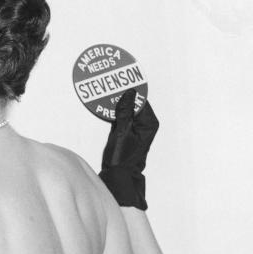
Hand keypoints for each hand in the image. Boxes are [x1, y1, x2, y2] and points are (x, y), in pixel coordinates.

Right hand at [99, 89, 157, 209]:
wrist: (119, 175)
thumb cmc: (123, 156)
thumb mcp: (122, 132)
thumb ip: (125, 112)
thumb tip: (129, 93)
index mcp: (149, 123)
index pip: (141, 99)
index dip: (130, 89)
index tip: (120, 78)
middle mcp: (145, 124)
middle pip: (134, 102)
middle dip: (122, 93)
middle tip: (109, 82)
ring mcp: (136, 127)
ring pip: (126, 108)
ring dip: (116, 101)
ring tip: (105, 90)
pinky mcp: (127, 130)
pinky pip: (121, 115)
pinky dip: (113, 109)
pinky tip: (104, 103)